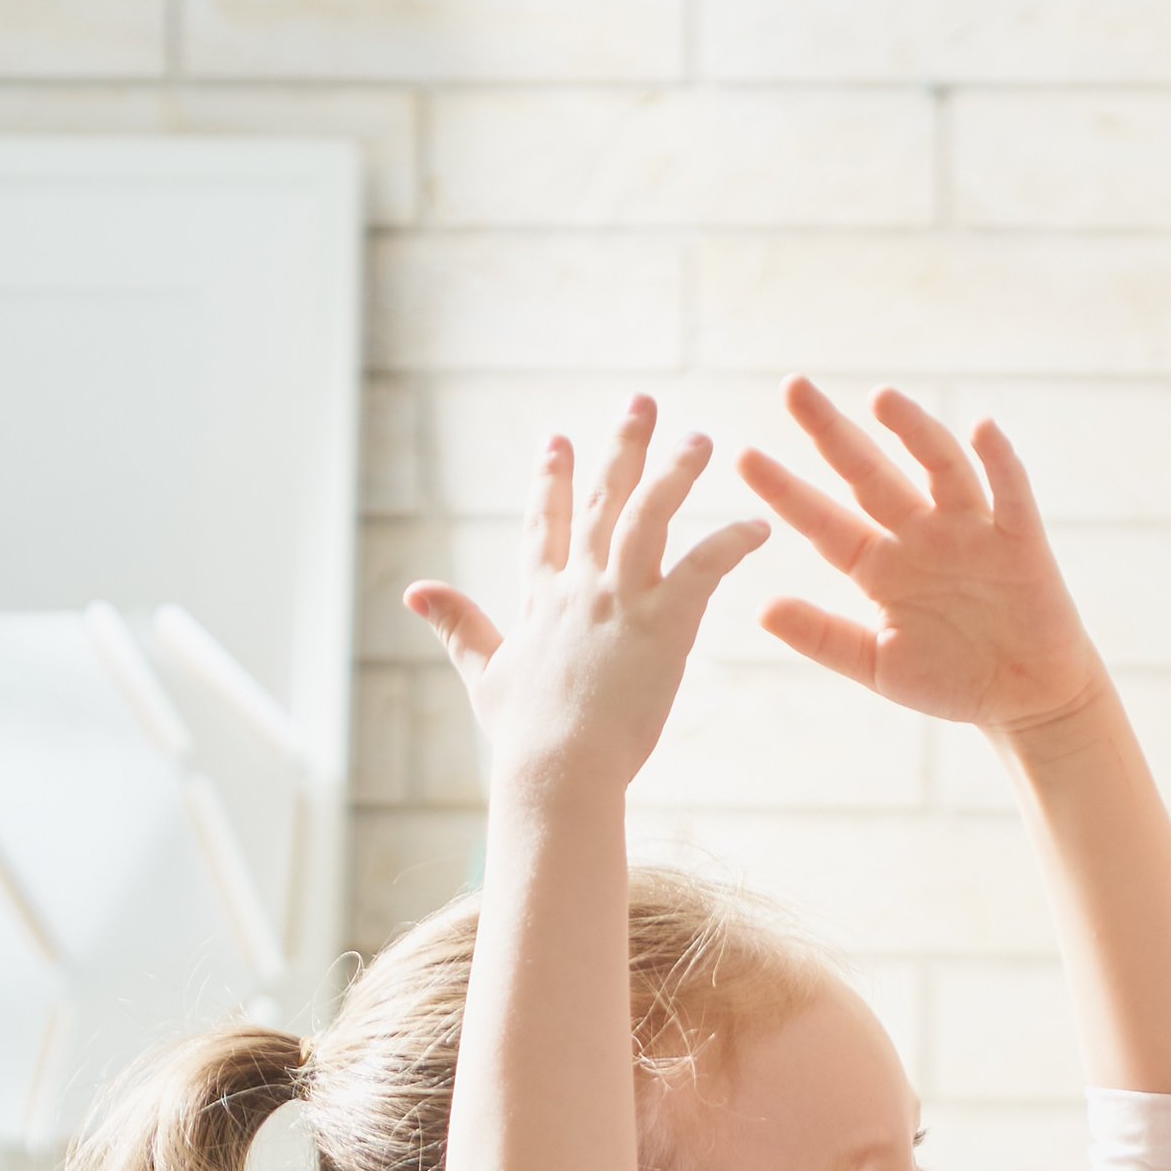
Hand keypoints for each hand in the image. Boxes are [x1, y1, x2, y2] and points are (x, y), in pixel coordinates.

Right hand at [403, 402, 767, 830]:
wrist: (558, 770)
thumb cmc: (523, 738)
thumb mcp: (483, 675)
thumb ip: (458, 626)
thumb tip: (413, 590)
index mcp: (541, 599)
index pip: (546, 524)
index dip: (552, 479)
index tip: (556, 438)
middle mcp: (579, 586)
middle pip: (603, 499)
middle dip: (622, 446)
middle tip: (642, 401)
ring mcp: (621, 600)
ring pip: (651, 515)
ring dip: (677, 472)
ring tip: (700, 439)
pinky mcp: (664, 624)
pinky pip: (705, 566)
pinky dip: (732, 542)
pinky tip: (757, 527)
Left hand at [737, 382, 1110, 739]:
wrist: (1028, 701)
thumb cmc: (953, 681)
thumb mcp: (878, 666)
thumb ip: (823, 637)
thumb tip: (762, 609)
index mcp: (879, 565)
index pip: (823, 520)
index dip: (786, 491)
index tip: (744, 457)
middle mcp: (919, 535)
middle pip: (869, 472)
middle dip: (831, 432)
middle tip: (793, 388)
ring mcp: (969, 531)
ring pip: (938, 467)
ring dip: (913, 430)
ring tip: (880, 398)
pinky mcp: (1020, 540)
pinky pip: (1010, 493)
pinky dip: (1000, 460)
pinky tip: (984, 428)